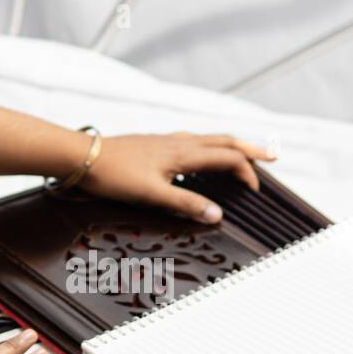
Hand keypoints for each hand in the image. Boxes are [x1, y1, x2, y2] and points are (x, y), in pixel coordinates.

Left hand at [81, 132, 275, 223]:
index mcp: (183, 153)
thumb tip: (218, 214)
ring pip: (205, 138)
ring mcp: (164, 140)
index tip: (256, 189)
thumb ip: (186, 204)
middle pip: (221, 140)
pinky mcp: (152, 143)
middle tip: (271, 155)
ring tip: (241, 154)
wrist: (81, 156)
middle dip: (248, 148)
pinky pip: (190, 141)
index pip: (226, 157)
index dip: (246, 171)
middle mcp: (177, 142)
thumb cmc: (113, 175)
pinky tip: (197, 156)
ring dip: (227, 146)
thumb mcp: (152, 195)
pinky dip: (206, 146)